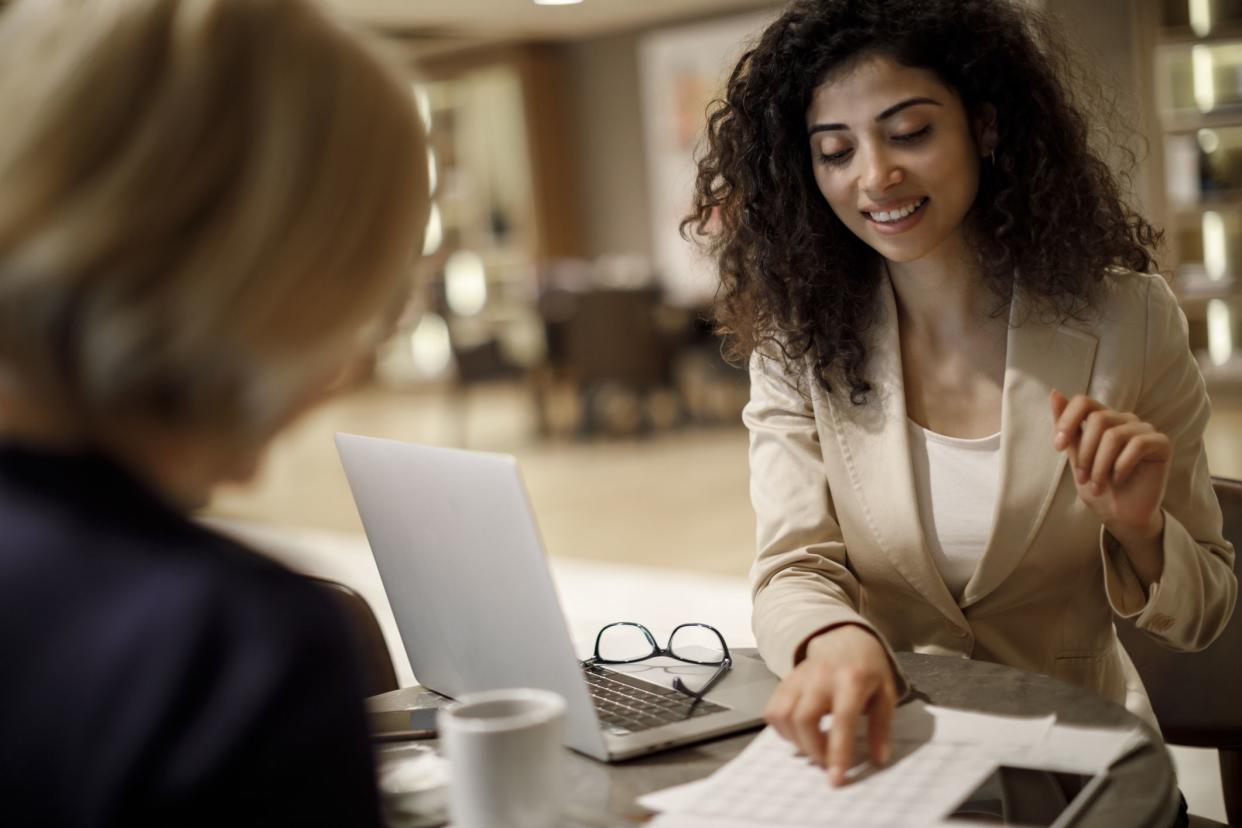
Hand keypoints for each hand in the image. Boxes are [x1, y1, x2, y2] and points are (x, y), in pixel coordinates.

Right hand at [763, 624, 896, 786]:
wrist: (844, 637)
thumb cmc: (868, 668)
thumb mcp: (886, 694)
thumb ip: (882, 727)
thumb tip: (878, 760)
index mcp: (852, 680)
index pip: (842, 720)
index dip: (838, 751)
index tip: (836, 778)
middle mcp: (821, 677)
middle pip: (804, 719)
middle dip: (813, 749)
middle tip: (826, 761)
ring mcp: (798, 677)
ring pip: (782, 715)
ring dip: (795, 741)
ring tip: (813, 747)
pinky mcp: (784, 681)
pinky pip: (772, 710)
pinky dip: (781, 730)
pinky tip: (799, 734)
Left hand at [1049, 390, 1169, 544]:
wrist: (1120, 515)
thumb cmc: (1098, 486)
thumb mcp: (1075, 457)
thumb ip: (1068, 429)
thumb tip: (1055, 394)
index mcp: (1103, 419)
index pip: (1084, 402)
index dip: (1067, 421)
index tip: (1058, 447)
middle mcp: (1124, 420)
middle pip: (1098, 419)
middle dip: (1085, 453)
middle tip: (1083, 478)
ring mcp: (1144, 430)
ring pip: (1114, 435)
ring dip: (1100, 466)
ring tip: (1097, 485)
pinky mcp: (1161, 443)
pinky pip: (1137, 445)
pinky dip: (1121, 467)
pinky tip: (1119, 480)